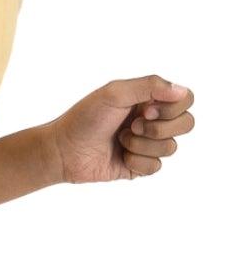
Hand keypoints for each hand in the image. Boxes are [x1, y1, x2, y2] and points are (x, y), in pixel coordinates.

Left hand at [47, 75, 194, 183]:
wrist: (64, 150)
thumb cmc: (85, 118)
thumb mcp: (115, 93)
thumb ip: (150, 86)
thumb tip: (182, 91)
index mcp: (149, 98)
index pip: (185, 99)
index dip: (172, 107)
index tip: (146, 109)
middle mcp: (152, 120)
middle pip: (186, 124)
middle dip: (160, 128)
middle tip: (134, 126)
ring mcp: (148, 144)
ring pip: (171, 147)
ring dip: (142, 145)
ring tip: (121, 140)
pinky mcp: (140, 166)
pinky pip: (157, 166)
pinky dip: (137, 161)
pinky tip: (121, 156)